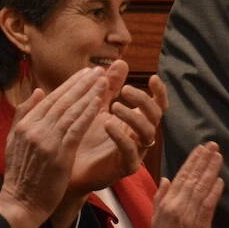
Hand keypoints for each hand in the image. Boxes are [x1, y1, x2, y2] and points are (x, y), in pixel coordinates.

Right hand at [0, 66, 109, 218]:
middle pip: (62, 100)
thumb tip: (40, 91)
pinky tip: (100, 103)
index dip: (69, 85)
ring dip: (89, 94)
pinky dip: (88, 113)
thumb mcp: (14, 141)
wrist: (20, 203)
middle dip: (82, 83)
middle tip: (97, 70)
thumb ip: (25, 114)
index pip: (51, 99)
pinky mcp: (59, 154)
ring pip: (71, 111)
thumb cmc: (20, 176)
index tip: (84, 74)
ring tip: (103, 81)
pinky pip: (76, 128)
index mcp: (25, 124)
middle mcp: (34, 128)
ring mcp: (46, 140)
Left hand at [68, 67, 164, 194]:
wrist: (68, 165)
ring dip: (132, 116)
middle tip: (125, 90)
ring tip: (114, 106)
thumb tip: (121, 60)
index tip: (153, 77)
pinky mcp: (125, 167)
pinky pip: (130, 151)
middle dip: (144, 100)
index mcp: (137, 120)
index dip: (160, 92)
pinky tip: (107, 124)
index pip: (157, 104)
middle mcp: (140, 135)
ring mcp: (136, 152)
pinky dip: (121, 136)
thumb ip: (110, 85)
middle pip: (156, 116)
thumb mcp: (98, 106)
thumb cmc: (85, 135)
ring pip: (147, 133)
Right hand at [147, 141, 221, 227]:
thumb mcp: (156, 217)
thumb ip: (161, 197)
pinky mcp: (199, 225)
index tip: (200, 149)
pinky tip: (220, 180)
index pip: (180, 176)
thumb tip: (166, 178)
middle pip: (192, 178)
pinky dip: (214, 191)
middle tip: (212, 145)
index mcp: (166, 202)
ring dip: (210, 170)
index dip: (191, 161)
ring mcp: (188, 215)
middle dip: (203, 160)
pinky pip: (207, 204)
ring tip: (218, 156)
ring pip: (201, 187)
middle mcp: (176, 206)